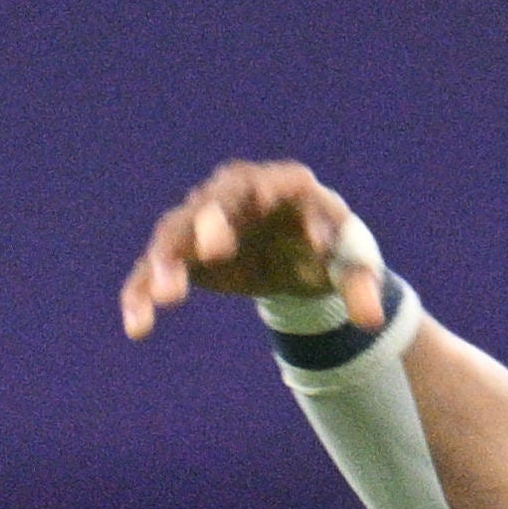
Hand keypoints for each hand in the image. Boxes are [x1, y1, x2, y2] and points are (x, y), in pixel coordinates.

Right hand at [121, 157, 378, 341]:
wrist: (299, 254)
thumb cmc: (328, 248)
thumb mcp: (351, 264)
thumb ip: (361, 284)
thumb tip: (370, 319)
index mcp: (287, 188)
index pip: (282, 181)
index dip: (278, 187)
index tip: (273, 198)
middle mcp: (238, 196)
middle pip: (218, 199)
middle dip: (214, 222)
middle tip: (214, 250)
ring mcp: (204, 222)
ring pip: (176, 232)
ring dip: (168, 261)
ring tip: (168, 295)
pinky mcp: (183, 255)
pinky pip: (152, 271)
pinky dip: (141, 296)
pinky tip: (137, 327)